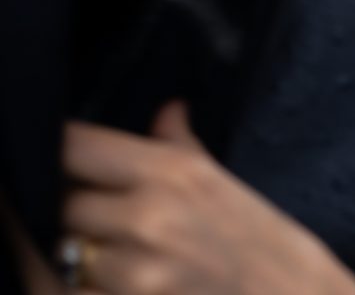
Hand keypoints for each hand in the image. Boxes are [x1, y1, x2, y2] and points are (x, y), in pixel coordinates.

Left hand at [59, 103, 354, 294]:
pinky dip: (76, 285)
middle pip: (59, 201)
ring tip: (103, 252)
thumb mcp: (226, 184)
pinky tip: (101, 279)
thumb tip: (167, 110)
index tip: (60, 157)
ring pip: (60, 252)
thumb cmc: (263, 243)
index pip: (74, 146)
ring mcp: (136, 269)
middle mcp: (150, 215)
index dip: (57, 150)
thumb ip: (180, 145)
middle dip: (70, 209)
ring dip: (73, 254)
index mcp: (174, 172)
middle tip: (91, 214)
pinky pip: (66, 292)